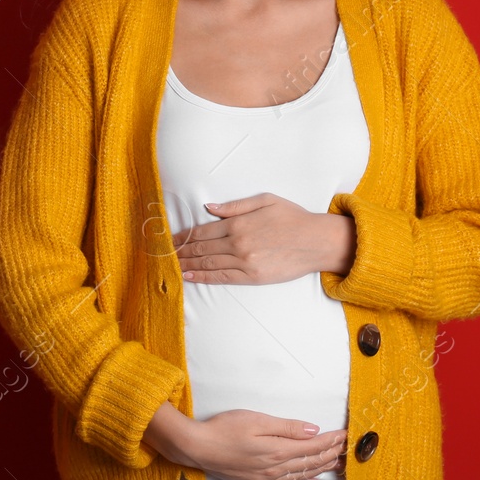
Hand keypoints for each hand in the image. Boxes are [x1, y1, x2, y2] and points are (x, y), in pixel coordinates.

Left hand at [171, 193, 354, 284]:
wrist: (317, 241)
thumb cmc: (293, 217)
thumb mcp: (265, 201)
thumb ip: (234, 206)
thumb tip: (208, 208)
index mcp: (238, 224)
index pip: (202, 231)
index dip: (183, 236)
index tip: (168, 239)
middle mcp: (238, 243)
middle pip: (200, 249)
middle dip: (179, 251)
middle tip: (162, 255)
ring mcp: (244, 262)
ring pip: (207, 264)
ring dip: (186, 265)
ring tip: (170, 266)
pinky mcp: (252, 277)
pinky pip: (222, 277)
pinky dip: (203, 277)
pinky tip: (190, 276)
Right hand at [171, 406, 345, 479]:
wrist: (199, 448)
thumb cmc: (223, 429)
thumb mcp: (257, 420)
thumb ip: (287, 427)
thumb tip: (313, 431)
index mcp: (277, 450)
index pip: (312, 446)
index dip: (331, 440)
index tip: (344, 434)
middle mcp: (276, 467)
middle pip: (311, 461)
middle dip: (331, 454)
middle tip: (346, 448)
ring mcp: (267, 478)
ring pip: (303, 474)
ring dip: (322, 468)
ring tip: (337, 463)